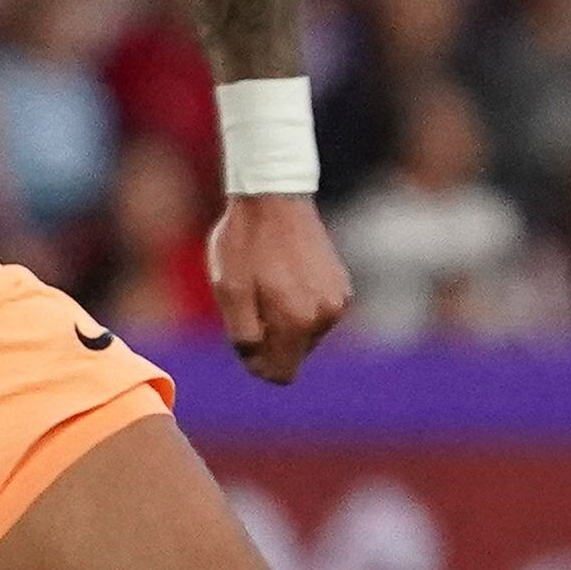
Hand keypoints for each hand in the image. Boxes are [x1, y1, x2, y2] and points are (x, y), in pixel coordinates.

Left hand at [210, 193, 353, 383]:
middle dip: (269, 337)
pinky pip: (316, 313)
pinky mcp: (342, 285)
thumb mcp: (229, 292)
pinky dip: (298, 304)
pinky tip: (284, 274)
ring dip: (283, 319)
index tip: (244, 338)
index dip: (258, 365)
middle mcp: (326, 316)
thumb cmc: (245, 243)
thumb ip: (245, 337)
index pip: (282, 373)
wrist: (274, 195)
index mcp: (298, 322)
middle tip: (251, 299)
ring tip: (267, 282)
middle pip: (293, 353)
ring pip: (304, 333)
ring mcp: (338, 300)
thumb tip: (259, 363)